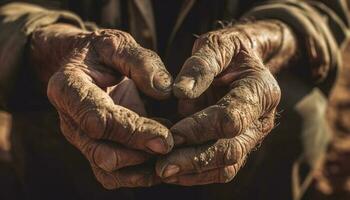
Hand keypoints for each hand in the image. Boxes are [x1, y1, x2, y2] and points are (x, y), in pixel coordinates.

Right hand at [30, 24, 173, 187]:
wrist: (86, 65)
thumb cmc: (102, 53)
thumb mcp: (119, 44)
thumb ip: (142, 63)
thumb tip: (165, 91)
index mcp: (68, 89)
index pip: (98, 119)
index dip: (133, 131)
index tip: (165, 136)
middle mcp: (71, 121)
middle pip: (101, 152)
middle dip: (140, 154)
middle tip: (172, 144)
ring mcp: (82, 140)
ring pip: (108, 171)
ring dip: (143, 168)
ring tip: (171, 152)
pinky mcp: (95, 150)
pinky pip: (115, 175)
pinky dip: (141, 174)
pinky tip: (163, 158)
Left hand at [156, 20, 296, 184]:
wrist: (241, 63)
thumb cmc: (228, 51)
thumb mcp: (217, 44)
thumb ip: (202, 64)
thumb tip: (182, 91)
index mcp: (261, 91)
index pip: (231, 118)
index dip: (200, 128)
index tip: (171, 133)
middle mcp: (261, 120)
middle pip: (231, 149)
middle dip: (195, 159)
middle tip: (163, 166)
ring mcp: (251, 137)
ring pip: (226, 166)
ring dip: (193, 172)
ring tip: (163, 172)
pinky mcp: (238, 146)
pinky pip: (220, 170)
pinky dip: (196, 174)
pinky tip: (172, 173)